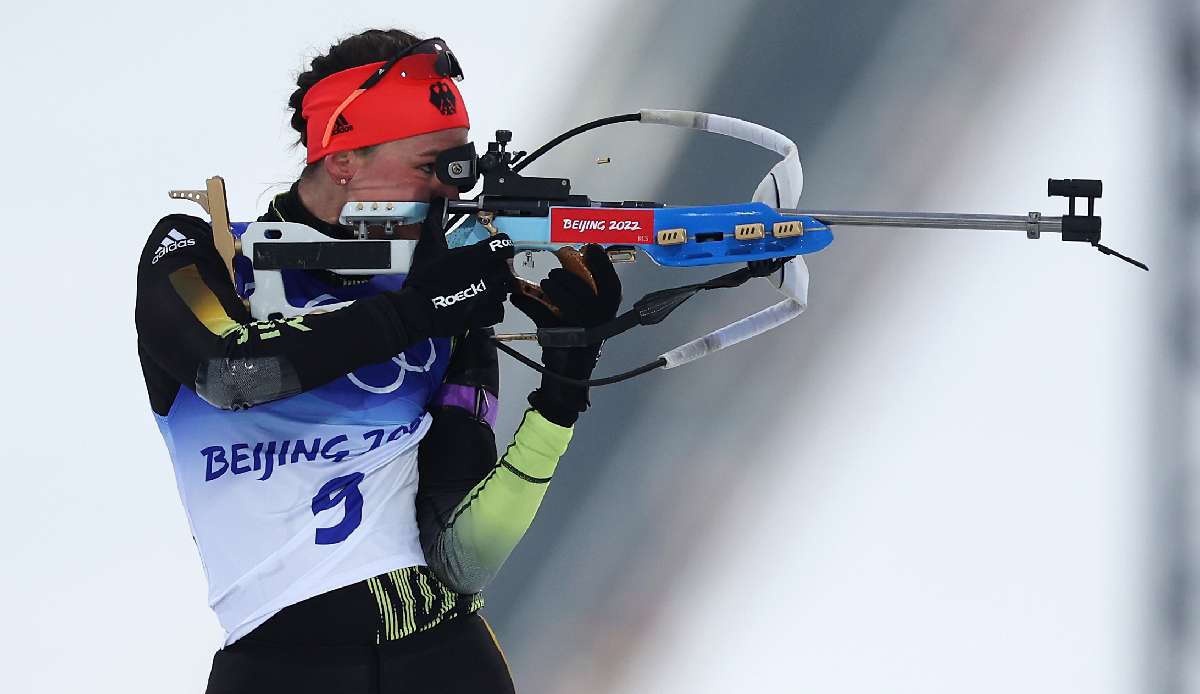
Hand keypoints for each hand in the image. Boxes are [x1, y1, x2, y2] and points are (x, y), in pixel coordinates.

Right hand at [402, 199, 515, 337]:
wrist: (417, 310)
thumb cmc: (424, 279)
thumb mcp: (429, 245)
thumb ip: (436, 220)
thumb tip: (438, 201)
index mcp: (478, 256)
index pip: (505, 245)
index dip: (501, 245)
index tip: (496, 247)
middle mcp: (488, 275)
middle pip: (506, 267)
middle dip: (497, 267)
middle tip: (483, 269)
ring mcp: (489, 296)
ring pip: (504, 288)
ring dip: (496, 287)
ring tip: (481, 287)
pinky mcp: (486, 315)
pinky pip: (499, 310)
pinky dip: (492, 307)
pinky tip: (480, 304)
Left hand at [510, 245, 621, 425]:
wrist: (567, 380)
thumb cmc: (575, 345)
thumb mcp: (580, 321)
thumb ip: (574, 297)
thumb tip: (555, 270)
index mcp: (608, 312)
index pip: (611, 284)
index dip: (602, 265)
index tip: (591, 248)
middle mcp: (600, 319)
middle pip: (585, 289)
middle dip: (566, 278)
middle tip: (553, 274)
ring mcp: (583, 329)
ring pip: (568, 301)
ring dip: (552, 289)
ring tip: (541, 285)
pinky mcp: (562, 337)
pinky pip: (543, 315)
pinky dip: (527, 305)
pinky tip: (516, 298)